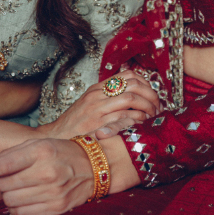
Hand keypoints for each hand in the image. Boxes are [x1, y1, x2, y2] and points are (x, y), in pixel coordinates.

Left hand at [0, 138, 93, 214]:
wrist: (94, 166)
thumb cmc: (62, 152)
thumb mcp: (39, 143)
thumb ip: (13, 153)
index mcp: (41, 150)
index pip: (4, 164)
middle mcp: (47, 171)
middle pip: (3, 185)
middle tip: (10, 176)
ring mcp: (52, 191)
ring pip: (10, 201)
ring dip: (8, 195)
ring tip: (21, 186)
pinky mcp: (56, 208)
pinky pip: (21, 214)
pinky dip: (17, 208)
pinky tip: (26, 198)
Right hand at [37, 70, 160, 139]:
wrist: (56, 139)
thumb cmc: (75, 124)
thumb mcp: (89, 104)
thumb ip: (106, 97)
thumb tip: (128, 92)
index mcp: (97, 88)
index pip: (127, 75)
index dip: (145, 82)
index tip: (152, 93)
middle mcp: (98, 95)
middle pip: (133, 85)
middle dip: (150, 94)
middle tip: (157, 105)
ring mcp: (99, 109)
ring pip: (131, 99)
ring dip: (147, 107)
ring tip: (152, 115)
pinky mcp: (100, 125)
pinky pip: (126, 117)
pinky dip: (138, 119)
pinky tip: (142, 124)